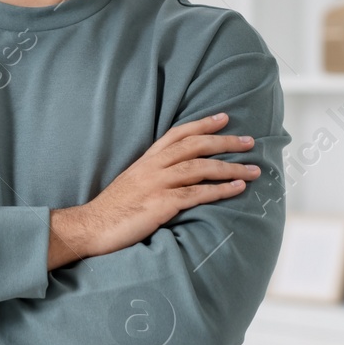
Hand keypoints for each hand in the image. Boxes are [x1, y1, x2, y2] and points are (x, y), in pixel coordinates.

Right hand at [49, 112, 257, 268]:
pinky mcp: (161, 204)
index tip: (223, 117)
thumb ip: (152, 175)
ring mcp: (157, 184)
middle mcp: (153, 167)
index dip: (202, 124)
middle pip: (195, 146)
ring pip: (201, 168)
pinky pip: (197, 193)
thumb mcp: (131, 183)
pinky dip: (220, 189)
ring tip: (253, 169)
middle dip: (225, 141)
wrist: (90, 227)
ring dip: (231, 167)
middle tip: (249, 141)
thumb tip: (175, 176)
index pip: (177, 134)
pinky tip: (237, 188)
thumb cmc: (111, 210)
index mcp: (145, 160)